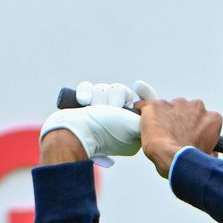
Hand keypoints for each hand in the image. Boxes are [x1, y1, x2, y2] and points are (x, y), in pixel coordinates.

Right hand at [38, 81, 156, 165]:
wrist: (71, 135)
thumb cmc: (104, 131)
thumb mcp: (133, 127)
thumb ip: (145, 119)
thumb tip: (150, 114)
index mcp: (129, 129)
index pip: (140, 105)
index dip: (139, 95)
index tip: (138, 88)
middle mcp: (115, 121)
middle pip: (121, 92)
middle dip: (114, 97)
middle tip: (110, 109)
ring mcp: (98, 114)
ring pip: (105, 89)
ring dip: (98, 96)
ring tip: (92, 107)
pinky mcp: (82, 107)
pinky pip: (88, 88)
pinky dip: (85, 92)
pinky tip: (83, 101)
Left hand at [138, 97, 221, 177]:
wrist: (172, 158)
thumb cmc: (191, 161)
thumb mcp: (209, 154)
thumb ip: (210, 146)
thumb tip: (211, 151)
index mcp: (212, 118)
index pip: (203, 118)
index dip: (195, 127)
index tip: (188, 136)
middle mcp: (196, 106)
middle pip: (186, 109)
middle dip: (180, 119)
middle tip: (173, 135)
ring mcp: (176, 103)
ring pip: (168, 107)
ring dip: (164, 117)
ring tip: (160, 134)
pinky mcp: (156, 105)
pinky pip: (146, 106)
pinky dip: (144, 114)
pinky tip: (145, 126)